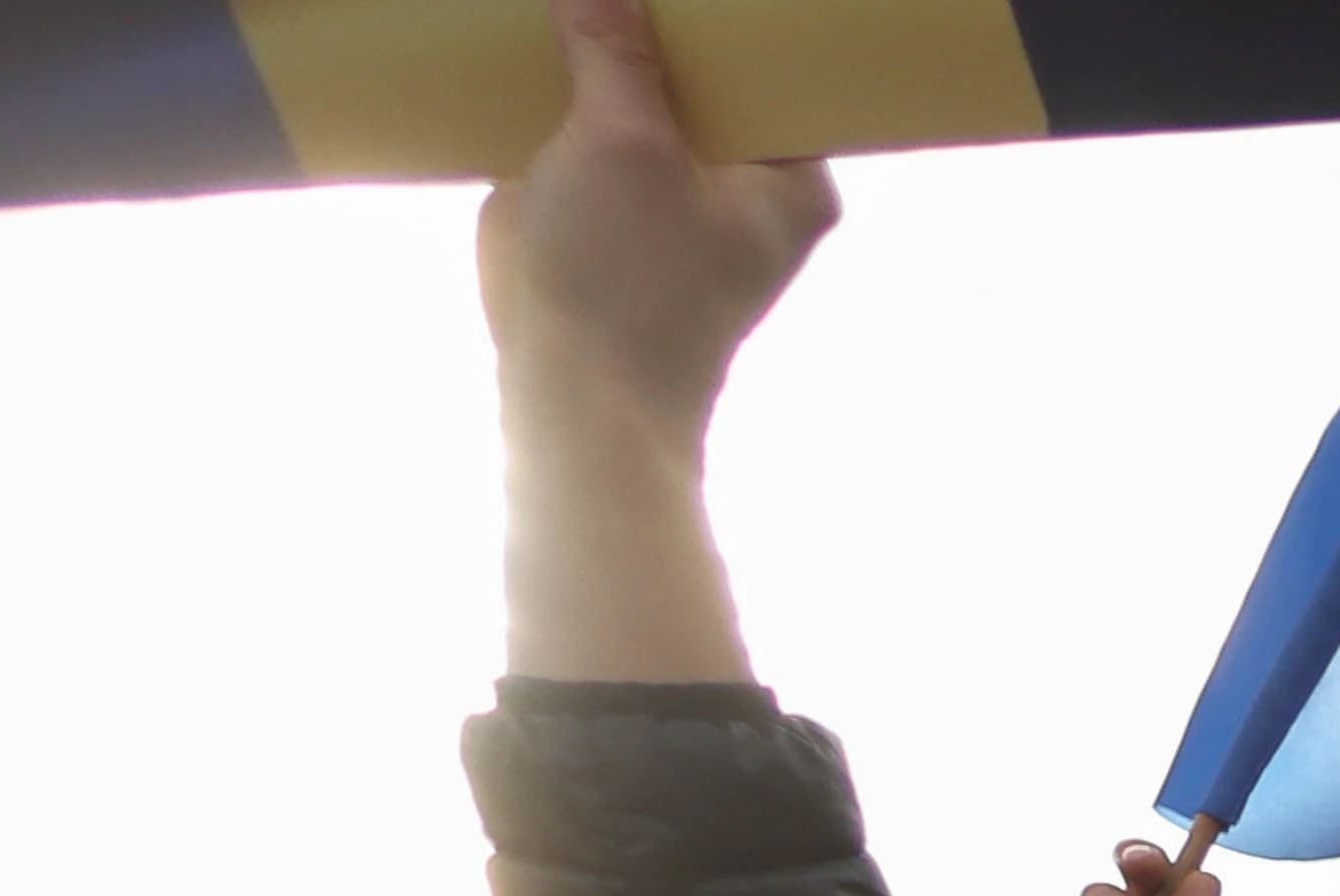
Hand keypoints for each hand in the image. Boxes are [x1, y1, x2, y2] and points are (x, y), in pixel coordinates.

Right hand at [482, 0, 831, 578]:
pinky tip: (542, 79)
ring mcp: (694, 224)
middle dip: (652, 41)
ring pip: (653, 118)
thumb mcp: (619, 139)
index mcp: (796, 180)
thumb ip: (616, 50)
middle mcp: (758, 202)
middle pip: (709, 86)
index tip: (661, 7)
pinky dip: (579, 120)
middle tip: (606, 11)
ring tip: (572, 27)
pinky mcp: (632, 240)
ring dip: (608, 77)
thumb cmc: (623, 284)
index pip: (771, 65)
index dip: (711, 24)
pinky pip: (609, 154)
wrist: (580, 410)